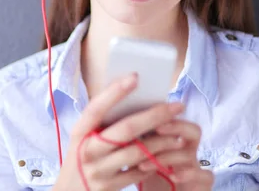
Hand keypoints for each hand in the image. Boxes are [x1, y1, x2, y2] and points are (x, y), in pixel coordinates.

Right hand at [53, 73, 185, 190]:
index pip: (96, 108)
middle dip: (155, 116)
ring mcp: (98, 171)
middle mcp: (87, 150)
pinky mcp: (108, 187)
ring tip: (179, 135)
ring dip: (162, 142)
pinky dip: (154, 163)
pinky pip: (138, 173)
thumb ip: (102, 122)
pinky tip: (167, 156)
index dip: (115, 92)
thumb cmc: (83, 157)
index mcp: (79, 132)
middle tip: (177, 106)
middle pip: (125, 129)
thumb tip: (133, 97)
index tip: (135, 77)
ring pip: (137, 152)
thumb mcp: (84, 138)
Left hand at [137, 119, 213, 190]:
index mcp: (173, 142)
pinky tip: (173, 176)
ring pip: (190, 153)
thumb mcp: (140, 160)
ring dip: (167, 156)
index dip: (163, 115)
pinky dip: (190, 173)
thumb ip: (135, 144)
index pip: (175, 121)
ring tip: (144, 164)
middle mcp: (187, 152)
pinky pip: (205, 175)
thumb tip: (116, 125)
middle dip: (176, 126)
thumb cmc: (151, 180)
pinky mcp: (203, 184)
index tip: (145, 113)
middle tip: (158, 128)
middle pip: (192, 130)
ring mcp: (197, 167)